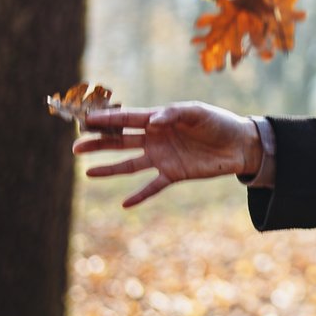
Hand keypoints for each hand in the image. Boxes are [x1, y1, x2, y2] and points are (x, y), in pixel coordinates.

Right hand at [73, 102, 260, 207]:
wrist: (240, 144)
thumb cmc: (218, 122)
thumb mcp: (197, 112)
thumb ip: (173, 113)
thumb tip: (151, 122)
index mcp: (159, 120)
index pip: (127, 120)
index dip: (107, 120)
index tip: (85, 121)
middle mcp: (156, 138)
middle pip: (121, 142)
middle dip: (98, 143)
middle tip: (76, 147)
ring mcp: (163, 157)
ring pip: (130, 164)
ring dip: (109, 168)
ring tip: (87, 173)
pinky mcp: (174, 174)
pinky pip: (152, 186)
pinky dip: (139, 195)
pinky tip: (124, 204)